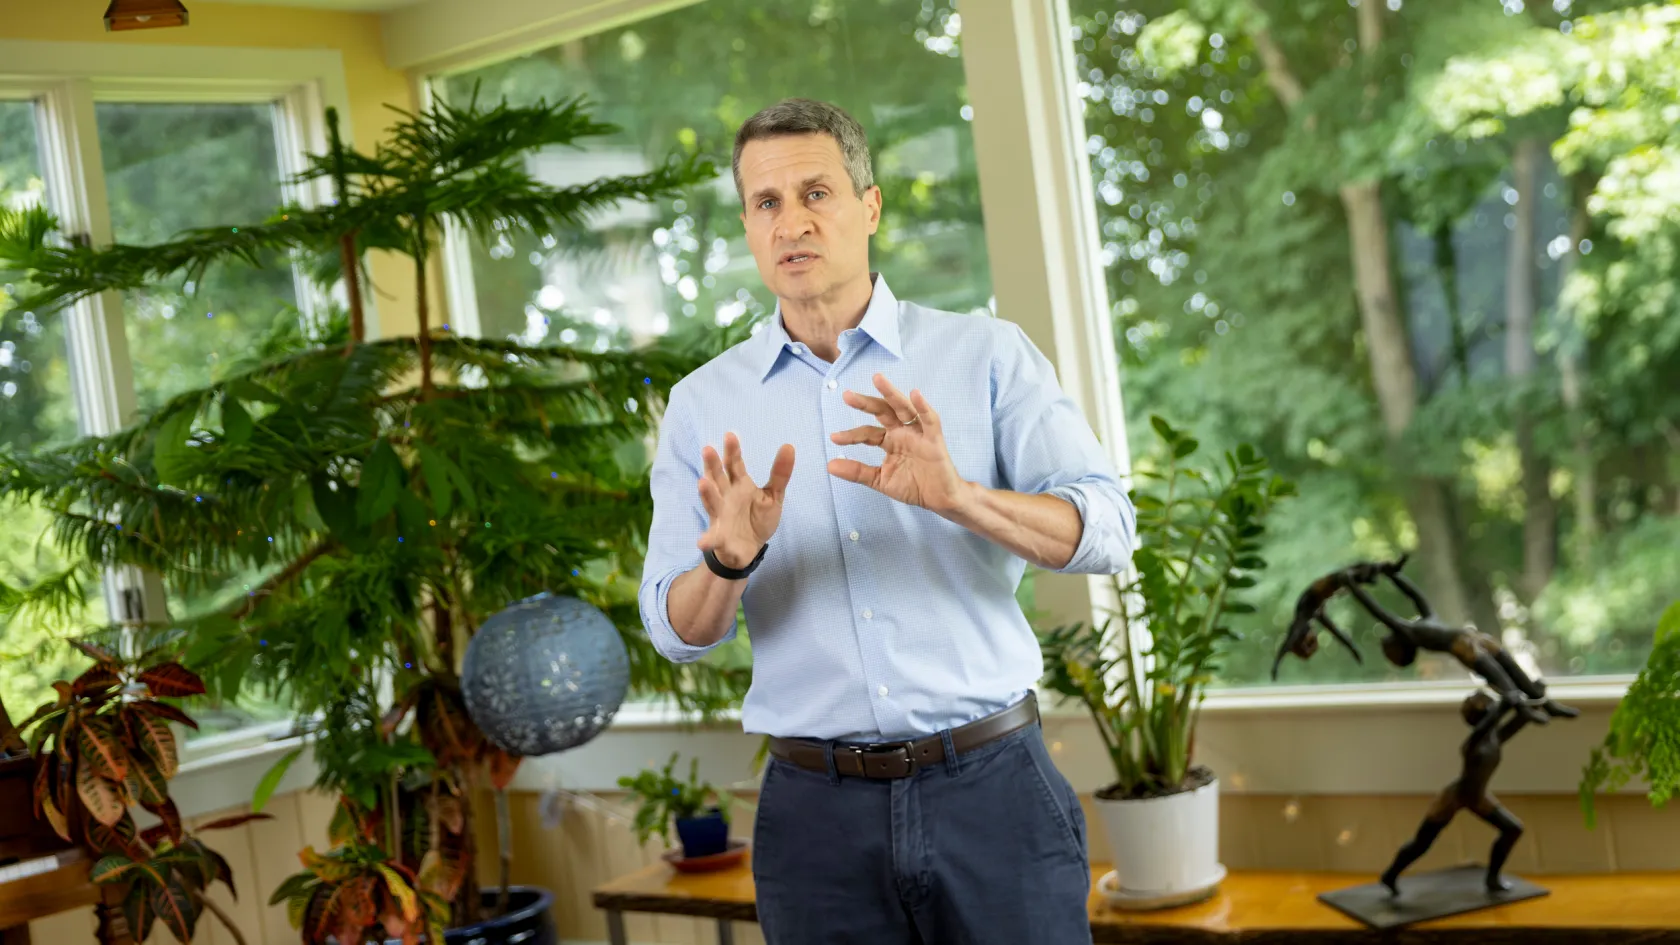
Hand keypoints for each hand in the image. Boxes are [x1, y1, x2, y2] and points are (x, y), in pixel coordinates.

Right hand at [696, 432, 793, 569]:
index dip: (733, 451)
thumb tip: (789, 446)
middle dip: (712, 465)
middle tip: (708, 449)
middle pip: (718, 478)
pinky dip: (707, 540)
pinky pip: (713, 538)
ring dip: (707, 493)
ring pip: (712, 502)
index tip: (730, 435)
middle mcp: (726, 497)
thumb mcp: (774, 495)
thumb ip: (780, 474)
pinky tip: (702, 541)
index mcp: (740, 485)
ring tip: (703, 483)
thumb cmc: (758, 518)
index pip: (734, 464)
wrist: (750, 548)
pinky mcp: (720, 537)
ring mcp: (721, 516)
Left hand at [828, 373, 968, 514]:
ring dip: (892, 393)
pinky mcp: (934, 438)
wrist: (939, 499)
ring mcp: (918, 433)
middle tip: (847, 395)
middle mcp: (902, 432)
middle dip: (866, 403)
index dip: (851, 435)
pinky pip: (930, 420)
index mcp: (889, 441)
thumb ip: (857, 472)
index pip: (867, 433)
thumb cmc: (913, 486)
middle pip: (883, 412)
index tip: (834, 438)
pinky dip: (924, 406)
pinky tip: (915, 394)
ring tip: (878, 379)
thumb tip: (830, 465)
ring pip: (904, 408)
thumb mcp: (880, 480)